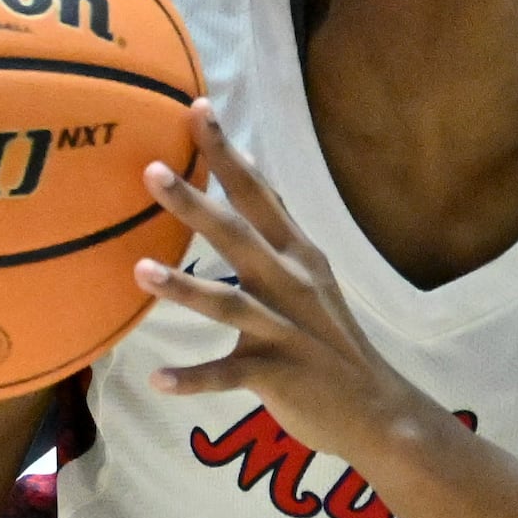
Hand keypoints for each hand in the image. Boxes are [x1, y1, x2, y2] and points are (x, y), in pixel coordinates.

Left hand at [137, 107, 436, 465]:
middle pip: (238, 236)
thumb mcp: (309, 284)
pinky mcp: (278, 374)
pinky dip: (194, 378)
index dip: (227, 153)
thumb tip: (233, 211)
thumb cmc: (330, 344)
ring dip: (184, 288)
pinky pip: (229, 374)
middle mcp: (292, 284)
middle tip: (151, 170)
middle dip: (195, 203)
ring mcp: (285, 330)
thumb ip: (273, 249)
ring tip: (140, 270)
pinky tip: (159, 379)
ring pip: (229, 303)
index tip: (197, 108)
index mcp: (299, 256)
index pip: (258, 193)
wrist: (377, 409)